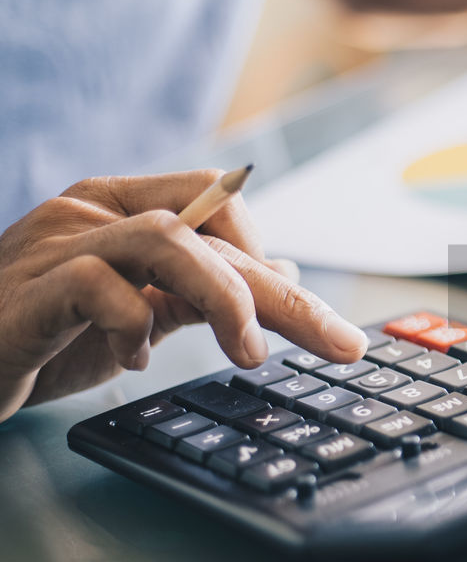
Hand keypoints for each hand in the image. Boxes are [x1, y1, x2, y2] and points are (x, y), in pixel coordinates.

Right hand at [0, 170, 368, 421]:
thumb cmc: (44, 334)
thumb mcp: (142, 313)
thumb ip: (203, 294)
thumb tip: (284, 277)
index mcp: (122, 205)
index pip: (219, 201)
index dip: (265, 252)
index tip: (294, 313)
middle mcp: (93, 211)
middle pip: (212, 230)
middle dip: (286, 295)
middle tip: (340, 344)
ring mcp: (56, 243)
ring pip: (167, 239)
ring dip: (226, 298)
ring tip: (247, 354)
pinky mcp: (27, 291)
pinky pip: (97, 285)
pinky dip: (134, 324)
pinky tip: (136, 360)